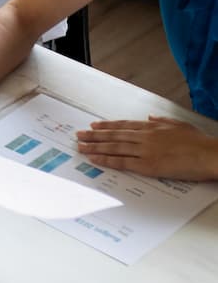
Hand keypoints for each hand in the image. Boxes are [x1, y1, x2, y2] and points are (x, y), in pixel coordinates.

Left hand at [76, 116, 217, 179]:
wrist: (210, 154)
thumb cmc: (199, 142)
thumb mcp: (180, 125)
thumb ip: (163, 121)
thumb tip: (150, 117)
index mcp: (153, 127)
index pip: (124, 125)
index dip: (107, 126)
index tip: (94, 125)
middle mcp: (145, 137)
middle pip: (114, 135)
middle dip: (94, 135)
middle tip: (78, 135)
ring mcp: (145, 150)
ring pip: (114, 147)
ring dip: (95, 146)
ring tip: (80, 146)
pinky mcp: (148, 165)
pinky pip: (122, 162)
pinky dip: (106, 159)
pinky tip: (94, 159)